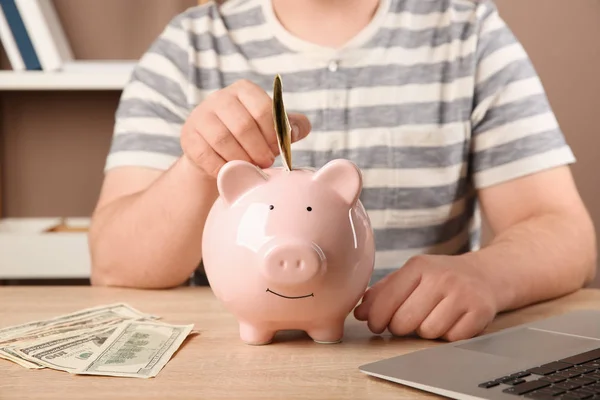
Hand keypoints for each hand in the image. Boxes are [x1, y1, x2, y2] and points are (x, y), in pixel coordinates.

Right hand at [180, 79, 311, 177]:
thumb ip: (290, 127)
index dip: (274, 134)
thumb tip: (297, 130)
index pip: (264, 109)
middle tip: (265, 163)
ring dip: (241, 159)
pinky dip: (222, 168)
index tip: (277, 150)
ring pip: (223, 140)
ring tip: (250, 168)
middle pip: (243, 125)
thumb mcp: (271, 130)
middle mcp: (220, 98)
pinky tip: (231, 172)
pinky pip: (206, 155)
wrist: (215, 153)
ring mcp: (200, 116)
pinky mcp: (188, 137)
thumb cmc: (249, 139)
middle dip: (259, 150)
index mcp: (244, 90)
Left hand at [354, 255, 497, 341]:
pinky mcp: (480, 311)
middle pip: (404, 321)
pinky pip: (451, 338)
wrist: (487, 274)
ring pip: (427, 332)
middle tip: (405, 322)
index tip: (376, 324)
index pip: (386, 300)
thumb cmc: (442, 277)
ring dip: (425, 331)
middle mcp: (441, 277)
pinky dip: (447, 335)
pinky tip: (450, 321)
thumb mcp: (412, 275)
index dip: (376, 319)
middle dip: (399, 327)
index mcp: (419, 266)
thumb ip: (383, 292)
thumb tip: (360, 313)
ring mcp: (463, 294)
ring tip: (431, 317)